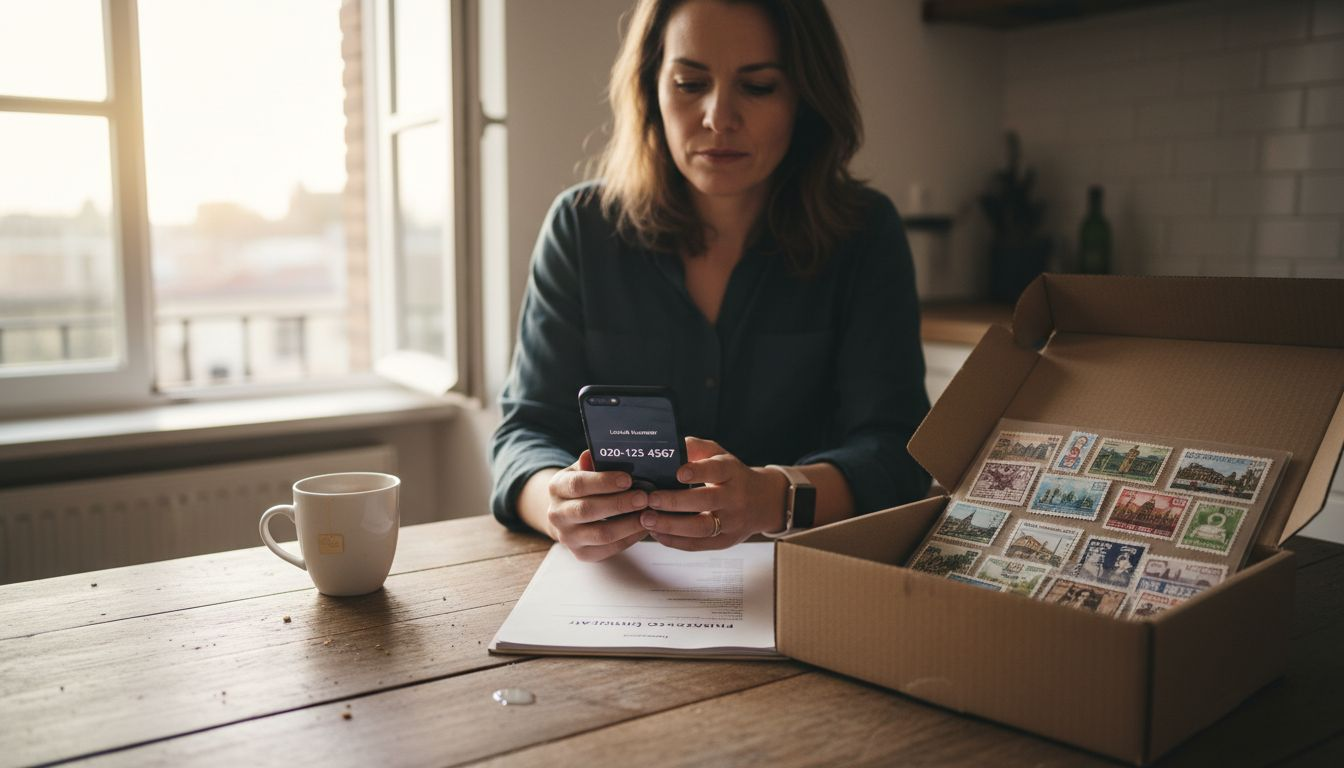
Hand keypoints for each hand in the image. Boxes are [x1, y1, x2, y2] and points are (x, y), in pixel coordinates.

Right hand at [544, 450, 650, 561]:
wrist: (566, 515)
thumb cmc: (582, 487)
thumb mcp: (582, 470)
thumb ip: (591, 463)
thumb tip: (597, 452)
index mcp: (557, 488)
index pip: (578, 484)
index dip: (604, 482)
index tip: (628, 479)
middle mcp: (557, 514)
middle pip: (588, 510)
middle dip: (619, 504)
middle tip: (644, 497)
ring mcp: (568, 537)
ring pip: (601, 534)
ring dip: (629, 524)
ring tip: (649, 514)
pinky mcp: (581, 554)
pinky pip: (608, 549)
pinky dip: (629, 538)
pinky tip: (643, 527)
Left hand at [639, 437, 786, 550]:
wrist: (763, 502)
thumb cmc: (731, 475)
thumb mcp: (719, 454)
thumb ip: (696, 448)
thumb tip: (671, 445)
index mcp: (732, 472)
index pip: (716, 470)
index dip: (698, 472)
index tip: (678, 473)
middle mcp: (734, 498)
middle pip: (706, 501)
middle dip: (675, 501)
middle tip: (650, 499)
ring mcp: (732, 522)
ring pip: (702, 527)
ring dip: (671, 525)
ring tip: (647, 519)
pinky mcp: (726, 541)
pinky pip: (699, 544)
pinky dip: (676, 541)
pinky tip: (657, 533)